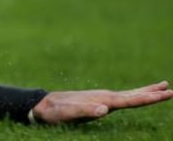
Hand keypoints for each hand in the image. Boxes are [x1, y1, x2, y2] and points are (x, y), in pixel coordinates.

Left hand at [31, 80, 172, 123]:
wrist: (43, 105)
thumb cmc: (56, 112)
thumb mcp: (69, 114)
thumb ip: (85, 111)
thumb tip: (104, 110)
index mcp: (102, 100)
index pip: (130, 100)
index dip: (148, 98)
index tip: (165, 94)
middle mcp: (104, 97)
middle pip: (134, 95)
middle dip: (153, 93)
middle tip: (172, 90)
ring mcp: (102, 98)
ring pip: (130, 94)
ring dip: (146, 91)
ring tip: (163, 87)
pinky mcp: (98, 101)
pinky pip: (122, 98)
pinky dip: (135, 95)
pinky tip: (138, 95)